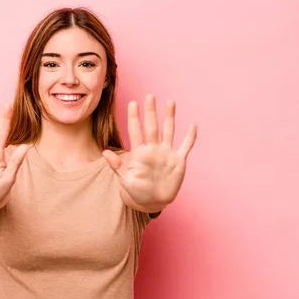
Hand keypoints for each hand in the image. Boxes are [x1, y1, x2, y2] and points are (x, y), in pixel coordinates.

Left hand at [102, 94, 196, 212]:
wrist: (153, 202)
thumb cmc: (137, 191)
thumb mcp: (125, 180)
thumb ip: (117, 166)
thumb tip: (105, 152)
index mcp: (139, 153)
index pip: (136, 132)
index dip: (134, 118)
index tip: (132, 103)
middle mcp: (153, 149)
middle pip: (152, 127)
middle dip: (151, 112)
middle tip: (149, 96)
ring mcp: (166, 154)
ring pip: (169, 131)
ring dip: (170, 117)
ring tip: (170, 101)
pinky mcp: (178, 161)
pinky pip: (185, 146)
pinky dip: (190, 137)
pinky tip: (192, 125)